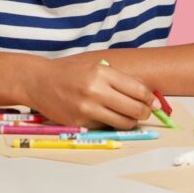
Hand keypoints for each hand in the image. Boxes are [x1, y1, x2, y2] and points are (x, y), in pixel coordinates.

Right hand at [22, 54, 157, 128]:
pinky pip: (106, 127)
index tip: (154, 102)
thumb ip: (118, 78)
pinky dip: (112, 124)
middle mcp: (96, 90)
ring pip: (123, 122)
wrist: (39, 81)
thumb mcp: (94, 66)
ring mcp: (87, 108)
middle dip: (145, 112)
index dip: (150, 98)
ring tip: (129, 116)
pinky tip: (109, 117)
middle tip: (145, 112)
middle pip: (135, 108)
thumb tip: (145, 94)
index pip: (138, 90)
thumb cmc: (69, 72)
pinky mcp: (80, 122)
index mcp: (102, 72)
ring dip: (131, 121)